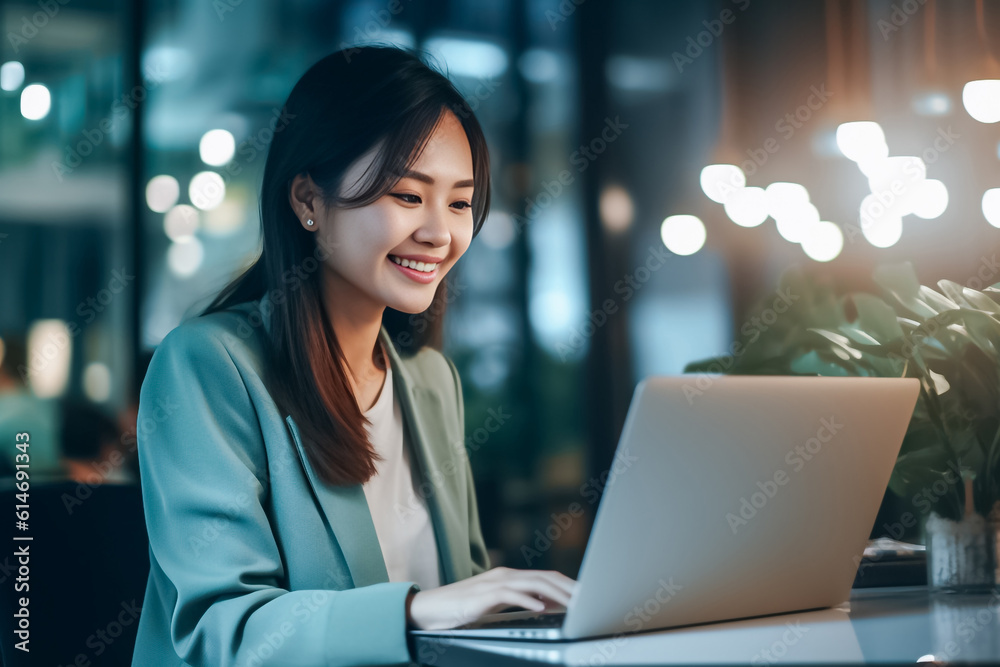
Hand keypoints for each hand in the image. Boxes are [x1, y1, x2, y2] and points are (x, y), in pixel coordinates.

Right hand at [406, 566, 577, 630]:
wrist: (430, 609)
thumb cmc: (462, 608)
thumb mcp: (495, 604)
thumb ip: (518, 601)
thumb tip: (545, 606)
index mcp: (509, 577)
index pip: (545, 577)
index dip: (567, 584)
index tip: (585, 595)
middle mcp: (505, 575)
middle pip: (544, 577)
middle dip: (569, 588)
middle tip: (588, 599)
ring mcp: (494, 583)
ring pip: (532, 583)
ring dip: (556, 593)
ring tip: (573, 603)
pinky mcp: (484, 595)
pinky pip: (510, 595)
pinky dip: (528, 600)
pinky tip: (541, 608)